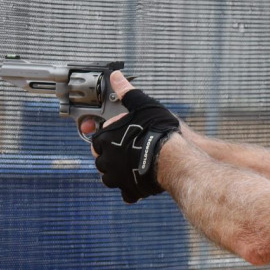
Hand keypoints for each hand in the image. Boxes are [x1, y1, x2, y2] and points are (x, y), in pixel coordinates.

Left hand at [89, 69, 179, 203]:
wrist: (173, 158)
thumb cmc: (157, 130)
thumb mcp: (142, 104)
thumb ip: (127, 92)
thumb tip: (116, 76)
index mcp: (104, 140)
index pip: (97, 139)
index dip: (107, 137)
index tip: (115, 137)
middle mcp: (106, 160)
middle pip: (102, 160)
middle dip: (112, 156)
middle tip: (125, 151)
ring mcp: (117, 178)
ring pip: (111, 178)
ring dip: (119, 173)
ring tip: (131, 166)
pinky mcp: (130, 191)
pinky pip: (126, 193)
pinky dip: (132, 190)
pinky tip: (139, 185)